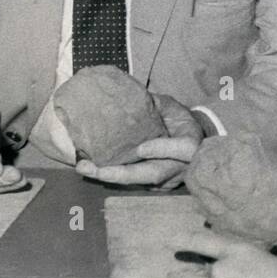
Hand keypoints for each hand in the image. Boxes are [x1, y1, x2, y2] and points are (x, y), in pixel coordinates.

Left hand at [75, 94, 202, 189]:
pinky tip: (92, 170)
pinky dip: (113, 177)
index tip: (140, 148)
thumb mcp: (170, 106)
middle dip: (121, 173)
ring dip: (111, 177)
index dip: (163, 149)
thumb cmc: (179, 119)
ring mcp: (168, 179)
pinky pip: (134, 183)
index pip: (183, 150)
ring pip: (140, 182)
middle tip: (93, 168)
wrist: (191, 140)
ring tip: (85, 168)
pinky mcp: (156, 186)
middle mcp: (181, 166)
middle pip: (152, 174)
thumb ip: (154, 105)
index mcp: (191, 143)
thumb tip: (124, 92)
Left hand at [167, 229, 276, 277]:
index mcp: (239, 249)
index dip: (182, 240)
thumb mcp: (269, 261)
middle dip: (177, 275)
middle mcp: (224, 269)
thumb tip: (229, 270)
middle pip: (189, 270)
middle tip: (173, 277)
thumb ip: (245, 265)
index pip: (199, 239)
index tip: (170, 241)